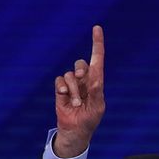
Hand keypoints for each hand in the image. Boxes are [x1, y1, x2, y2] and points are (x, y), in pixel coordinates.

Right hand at [53, 25, 105, 157]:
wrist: (76, 130)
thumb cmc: (90, 119)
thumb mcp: (97, 106)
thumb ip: (95, 92)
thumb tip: (93, 79)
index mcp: (97, 82)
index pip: (98, 59)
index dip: (97, 44)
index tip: (97, 28)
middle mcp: (84, 80)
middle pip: (81, 64)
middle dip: (81, 70)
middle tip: (83, 78)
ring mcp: (72, 84)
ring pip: (70, 75)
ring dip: (74, 89)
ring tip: (76, 102)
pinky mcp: (61, 89)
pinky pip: (60, 80)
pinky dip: (63, 87)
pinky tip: (65, 96)